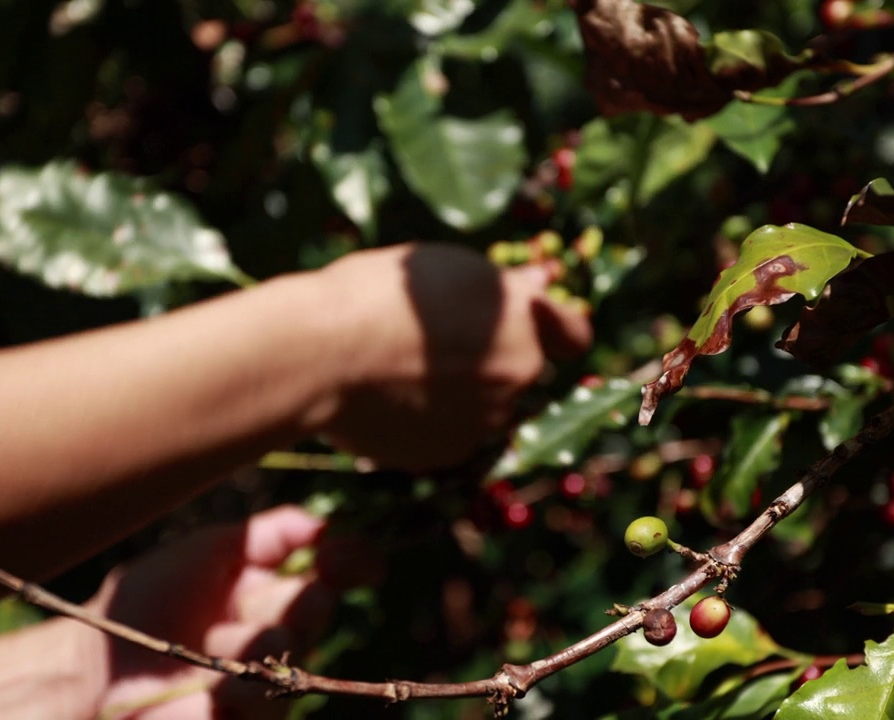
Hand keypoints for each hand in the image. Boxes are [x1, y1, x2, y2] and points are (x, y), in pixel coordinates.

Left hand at [82, 506, 361, 718]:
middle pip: (316, 606)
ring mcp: (263, 676)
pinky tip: (212, 681)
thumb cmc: (141, 604)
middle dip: (302, 597)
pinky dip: (241, 682)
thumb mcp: (206, 550)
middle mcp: (272, 630)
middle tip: (269, 598)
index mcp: (266, 587)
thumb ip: (268, 532)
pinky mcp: (250, 715)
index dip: (352, 561)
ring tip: (214, 641)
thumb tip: (325, 522)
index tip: (368, 558)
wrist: (94, 666)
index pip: (329, 571)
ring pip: (292, 646)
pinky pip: (268, 698)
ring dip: (258, 637)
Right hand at [316, 243, 592, 469]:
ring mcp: (486, 420)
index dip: (554, 328)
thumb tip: (539, 284)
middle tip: (436, 342)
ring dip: (462, 395)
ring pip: (485, 407)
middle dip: (495, 360)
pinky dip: (431, 423)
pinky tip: (390, 401)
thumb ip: (500, 286)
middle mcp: (519, 373)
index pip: (573, 333)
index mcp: (523, 319)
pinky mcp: (449, 454)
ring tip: (401, 371)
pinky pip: (451, 435)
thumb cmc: (376, 293)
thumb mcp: (444, 266)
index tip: (534, 326)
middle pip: (521, 371)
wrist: (320, 354)